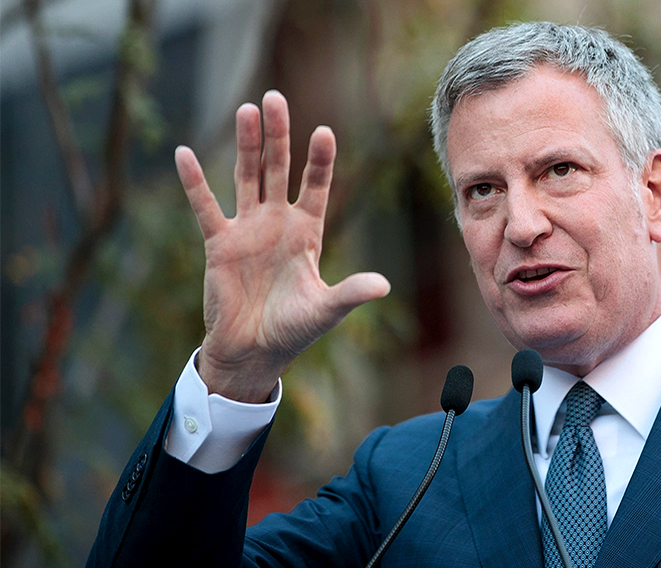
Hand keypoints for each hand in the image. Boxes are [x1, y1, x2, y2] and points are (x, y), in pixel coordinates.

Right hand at [174, 90, 389, 402]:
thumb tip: (384, 286)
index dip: (319, 161)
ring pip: (246, 177)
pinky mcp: (219, 244)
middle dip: (279, 135)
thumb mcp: (325, 310)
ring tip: (246, 110)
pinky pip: (205, 207)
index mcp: (307, 233)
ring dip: (246, 145)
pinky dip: (195, 182)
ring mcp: (248, 230)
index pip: (317, 186)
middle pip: (278, 169)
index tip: (325, 132)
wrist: (253, 351)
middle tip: (276, 97)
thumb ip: (350, 293)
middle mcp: (278, 223)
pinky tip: (184, 153)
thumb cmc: (293, 330)